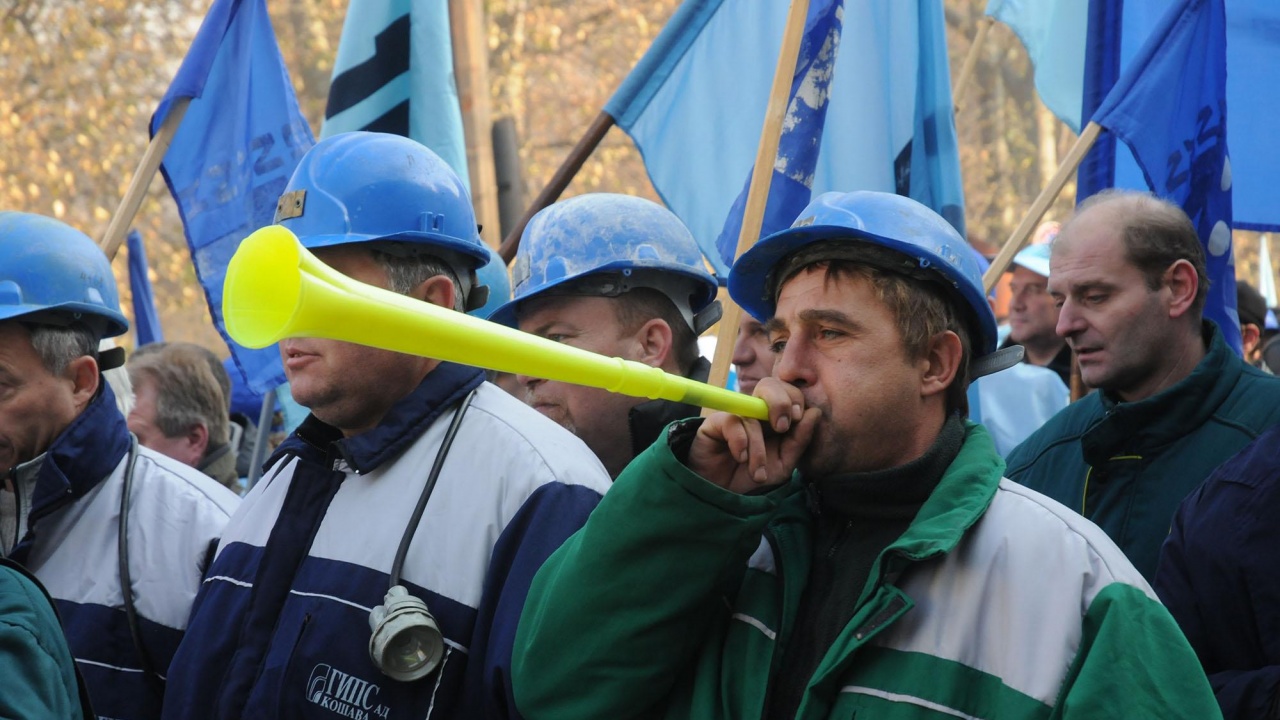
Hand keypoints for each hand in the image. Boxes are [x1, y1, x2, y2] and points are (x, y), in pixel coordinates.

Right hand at [687, 377, 819, 493]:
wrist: (723, 495)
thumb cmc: (753, 478)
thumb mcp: (783, 464)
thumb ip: (799, 440)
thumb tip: (815, 412)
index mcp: (774, 417)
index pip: (787, 391)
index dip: (795, 398)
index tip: (797, 417)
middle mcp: (754, 412)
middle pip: (768, 385)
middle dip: (780, 402)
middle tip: (782, 427)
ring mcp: (734, 416)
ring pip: (752, 415)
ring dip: (758, 448)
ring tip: (759, 474)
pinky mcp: (715, 424)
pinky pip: (731, 422)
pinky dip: (740, 442)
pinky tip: (741, 458)